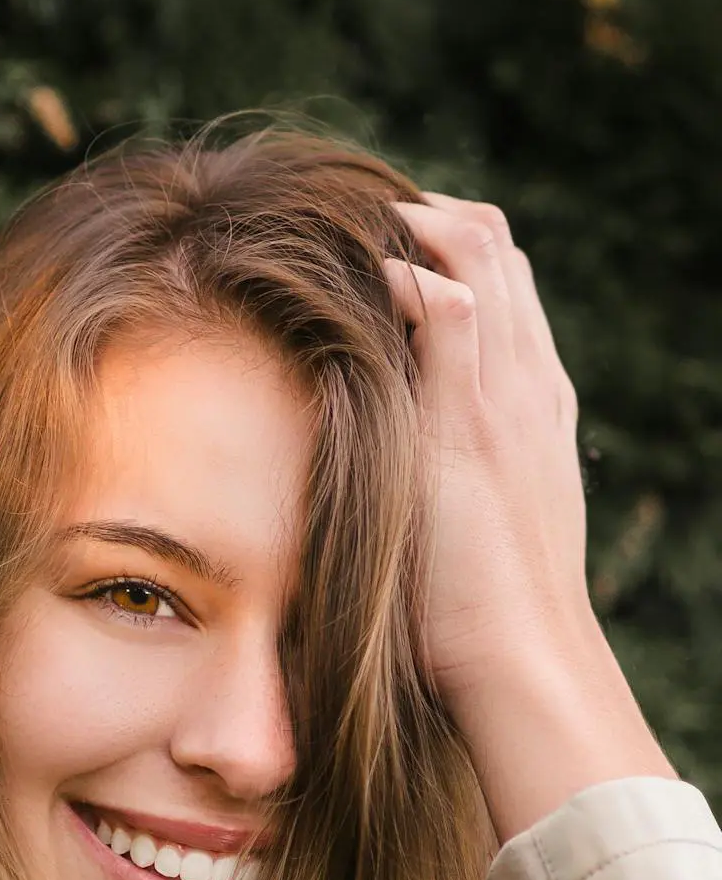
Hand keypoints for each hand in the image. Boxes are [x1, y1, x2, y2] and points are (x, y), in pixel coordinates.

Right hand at [385, 193, 675, 841]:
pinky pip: (509, 361)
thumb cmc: (466, 575)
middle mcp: (534, 383)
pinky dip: (467, 330)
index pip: (472, 242)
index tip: (341, 222)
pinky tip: (423, 365)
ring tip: (382, 281)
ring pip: (507, 305)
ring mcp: (539, 420)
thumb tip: (413, 262)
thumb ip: (443, 345)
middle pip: (497, 256)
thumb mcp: (443, 448)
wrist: (516, 662)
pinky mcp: (535, 458)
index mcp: (507, 372)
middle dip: (433, 229)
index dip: (410, 217)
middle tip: (356, 235)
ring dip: (452, 274)